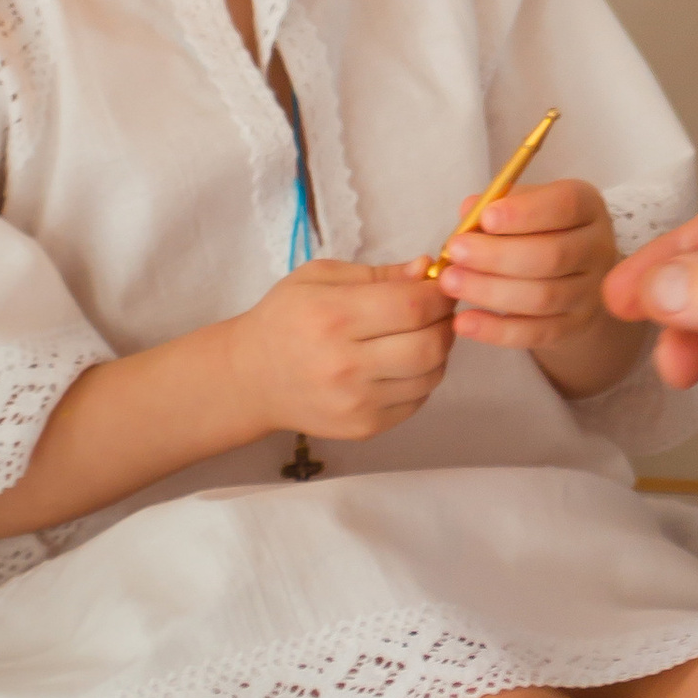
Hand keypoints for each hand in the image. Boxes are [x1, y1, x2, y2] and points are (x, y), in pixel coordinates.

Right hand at [230, 259, 454, 441]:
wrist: (251, 378)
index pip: (413, 306)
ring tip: (420, 335)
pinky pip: (417, 401)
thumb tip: (426, 269)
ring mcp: (355, 402)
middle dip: (446, 322)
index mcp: (333, 317)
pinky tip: (403, 364)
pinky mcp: (363, 427)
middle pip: (430, 345)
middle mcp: (344, 365)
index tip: (440, 286)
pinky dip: (422, 379)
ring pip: (431, 375)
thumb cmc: (285, 319)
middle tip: (439, 312)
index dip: (439, 294)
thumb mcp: (319, 278)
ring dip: (439, 352)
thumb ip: (377, 273)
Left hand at [437, 178, 638, 398]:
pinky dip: (497, 330)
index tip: (485, 218)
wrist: (570, 274)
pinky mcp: (576, 326)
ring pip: (543, 297)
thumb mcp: (523, 206)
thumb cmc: (537, 230)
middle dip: (497, 256)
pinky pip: (536, 333)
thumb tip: (468, 213)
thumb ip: (495, 204)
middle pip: (552, 256)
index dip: (525, 213)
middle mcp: (598, 248)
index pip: (565, 206)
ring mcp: (591, 292)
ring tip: (450, 283)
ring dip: (490, 291)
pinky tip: (464, 322)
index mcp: (587, 206)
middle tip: (455, 252)